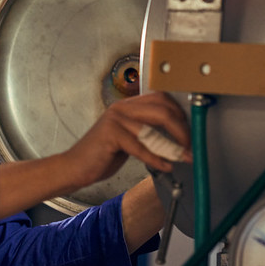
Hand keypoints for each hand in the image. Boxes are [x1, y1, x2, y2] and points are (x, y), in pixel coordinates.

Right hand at [61, 91, 190, 189]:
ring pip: (153, 130)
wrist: (74, 167)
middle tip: (190, 145)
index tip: (190, 130)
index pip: (160, 98)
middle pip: (161, 110)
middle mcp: (121, 108)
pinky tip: (165, 166)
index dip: (179, 113)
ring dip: (172, 147)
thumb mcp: (128, 138)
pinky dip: (156, 158)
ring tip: (182, 158)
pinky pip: (140, 146)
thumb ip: (146, 133)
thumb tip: (175, 137)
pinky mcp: (110, 134)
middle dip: (181, 129)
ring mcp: (115, 120)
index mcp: (127, 106)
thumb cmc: (101, 154)